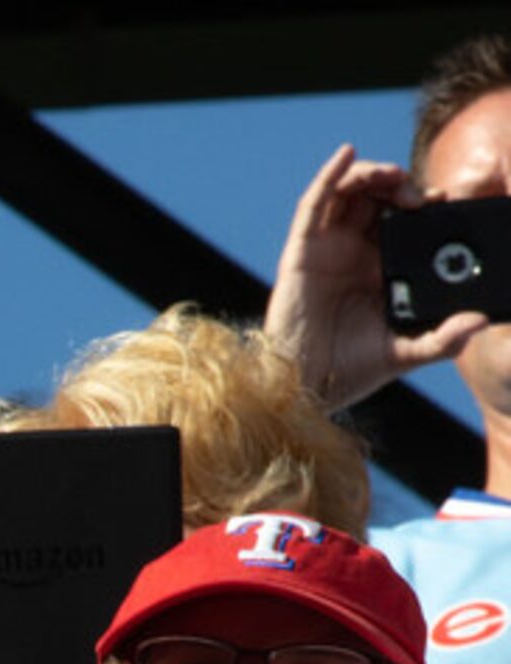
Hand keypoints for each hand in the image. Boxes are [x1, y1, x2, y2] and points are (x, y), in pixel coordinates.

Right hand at [265, 144, 487, 407]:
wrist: (307, 387)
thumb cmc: (350, 371)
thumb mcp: (408, 352)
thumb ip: (445, 339)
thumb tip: (482, 322)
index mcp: (380, 269)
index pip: (404, 221)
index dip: (424, 203)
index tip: (445, 201)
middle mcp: (354, 253)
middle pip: (377, 198)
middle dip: (399, 184)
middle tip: (418, 195)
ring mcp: (327, 249)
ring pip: (347, 193)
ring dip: (371, 174)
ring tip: (391, 178)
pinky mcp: (302, 251)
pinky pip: (314, 205)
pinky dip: (329, 175)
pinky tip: (345, 154)